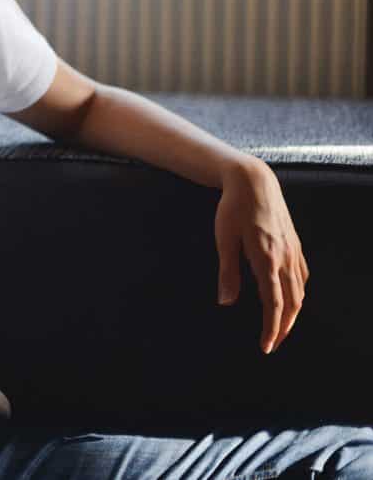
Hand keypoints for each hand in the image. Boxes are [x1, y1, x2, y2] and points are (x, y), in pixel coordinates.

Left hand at [214, 159, 307, 353]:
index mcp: (266, 259)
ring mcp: (293, 250)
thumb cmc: (234, 208)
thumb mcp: (224, 239)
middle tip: (273, 344)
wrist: (254, 181)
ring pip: (300, 290)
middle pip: (292, 303)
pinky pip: (302, 274)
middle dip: (284, 327)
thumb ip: (227, 272)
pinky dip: (298, 292)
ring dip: (292, 312)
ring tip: (281, 327)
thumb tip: (225, 302)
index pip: (273, 304)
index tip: (266, 346)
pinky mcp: (294, 243)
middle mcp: (285, 257)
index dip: (271, 328)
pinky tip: (291, 297)